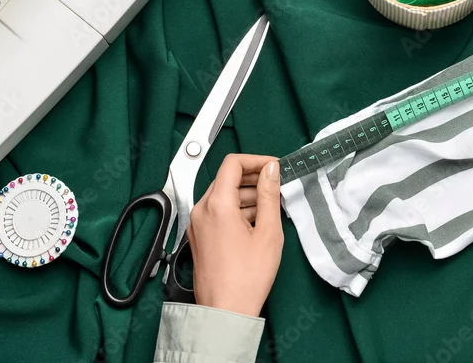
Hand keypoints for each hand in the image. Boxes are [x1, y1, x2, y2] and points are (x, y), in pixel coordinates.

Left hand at [186, 154, 283, 316]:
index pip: (233, 164)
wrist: (226, 312)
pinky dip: (235, 211)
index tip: (274, 168)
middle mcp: (201, 210)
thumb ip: (269, 195)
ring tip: (269, 210)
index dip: (256, 161)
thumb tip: (271, 171)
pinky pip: (217, 213)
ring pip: (222, 196)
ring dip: (246, 196)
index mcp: (217, 204)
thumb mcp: (268, 232)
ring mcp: (197, 225)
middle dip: (253, 179)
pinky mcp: (198, 237)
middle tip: (276, 188)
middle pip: (226, 179)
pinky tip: (254, 224)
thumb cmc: (247, 278)